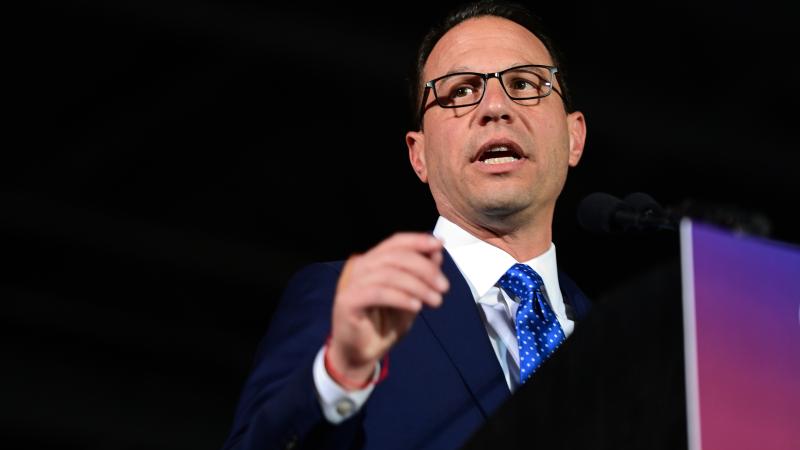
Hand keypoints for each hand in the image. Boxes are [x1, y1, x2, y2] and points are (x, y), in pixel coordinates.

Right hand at [326, 233, 448, 388]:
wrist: (362, 355)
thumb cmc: (384, 325)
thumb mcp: (411, 297)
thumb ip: (421, 275)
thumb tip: (437, 253)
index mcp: (373, 262)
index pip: (395, 242)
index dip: (417, 240)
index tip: (440, 245)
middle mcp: (360, 267)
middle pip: (395, 256)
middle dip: (424, 268)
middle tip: (444, 286)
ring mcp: (352, 283)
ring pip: (389, 274)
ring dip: (418, 286)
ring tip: (436, 301)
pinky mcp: (347, 301)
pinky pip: (378, 293)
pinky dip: (401, 297)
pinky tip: (417, 306)